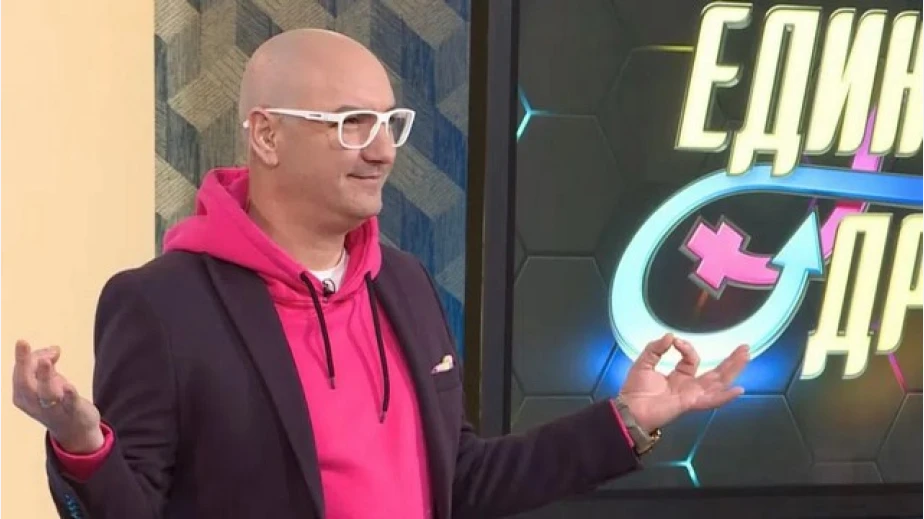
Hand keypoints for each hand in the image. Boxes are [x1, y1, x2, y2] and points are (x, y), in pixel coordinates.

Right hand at [11, 340, 103, 452]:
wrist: (75, 430)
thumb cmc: (57, 401)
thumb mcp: (47, 381)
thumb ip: (45, 363)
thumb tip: (54, 350)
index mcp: (22, 396)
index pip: (20, 372)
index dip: (29, 356)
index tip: (53, 351)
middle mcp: (34, 403)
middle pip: (25, 382)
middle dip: (24, 362)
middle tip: (22, 343)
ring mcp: (53, 408)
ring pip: (45, 393)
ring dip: (44, 376)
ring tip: (45, 361)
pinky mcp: (73, 411)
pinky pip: (69, 403)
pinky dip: (69, 394)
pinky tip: (69, 387)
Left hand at [619, 334, 748, 431]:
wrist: (629, 409)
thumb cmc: (635, 390)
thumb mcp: (644, 362)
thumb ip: (655, 348)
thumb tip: (670, 335)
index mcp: (678, 377)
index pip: (691, 360)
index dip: (687, 348)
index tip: (675, 342)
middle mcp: (689, 387)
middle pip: (715, 373)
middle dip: (730, 361)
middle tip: (744, 347)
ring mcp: (692, 396)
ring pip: (718, 383)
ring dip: (733, 370)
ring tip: (746, 356)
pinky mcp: (690, 404)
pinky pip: (711, 400)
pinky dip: (725, 396)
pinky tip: (739, 390)